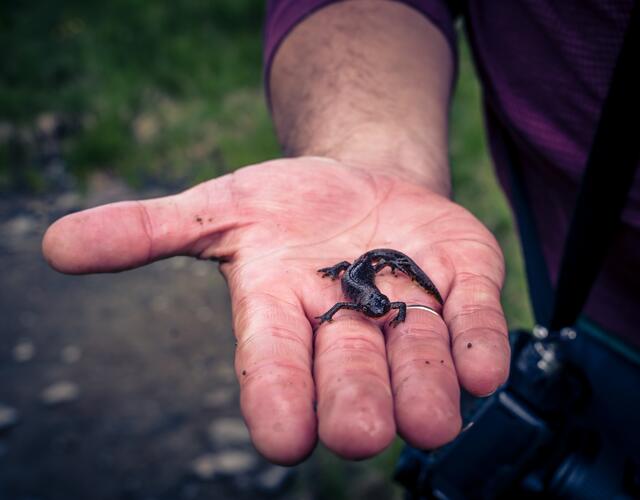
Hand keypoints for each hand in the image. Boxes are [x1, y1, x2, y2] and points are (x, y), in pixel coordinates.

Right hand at [42, 157, 509, 463]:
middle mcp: (345, 330)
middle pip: (350, 376)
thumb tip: (56, 244)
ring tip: (435, 417)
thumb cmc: (283, 205)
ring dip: (425, 385)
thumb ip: (147, 231)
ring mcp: (408, 310)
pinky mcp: (459, 284)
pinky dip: (480, 342)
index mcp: (282, 317)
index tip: (281, 438)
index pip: (274, 367)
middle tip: (361, 430)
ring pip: (418, 360)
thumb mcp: (217, 209)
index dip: (276, 399)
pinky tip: (485, 367)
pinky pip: (473, 318)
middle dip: (356, 402)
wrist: (361, 180)